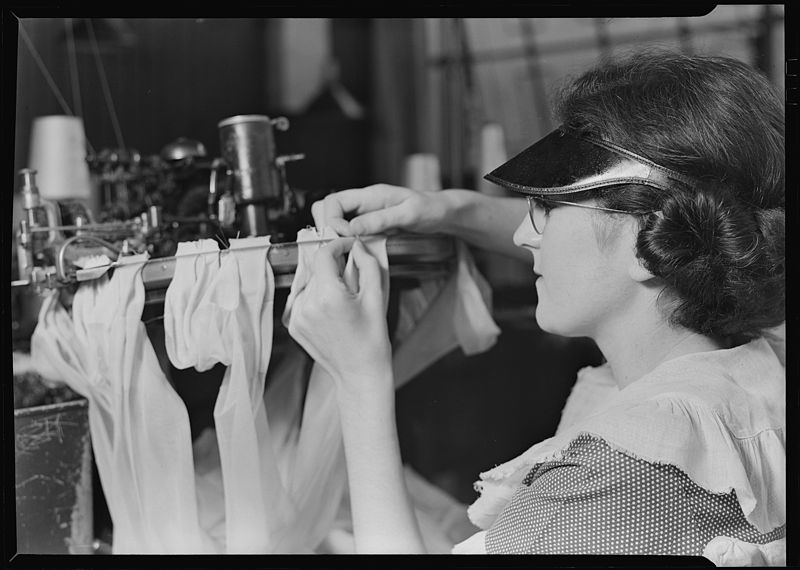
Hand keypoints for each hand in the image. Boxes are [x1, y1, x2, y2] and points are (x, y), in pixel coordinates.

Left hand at [287, 237, 391, 393]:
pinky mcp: (293, 326)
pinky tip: (332, 313)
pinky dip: (316, 299)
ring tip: (343, 302)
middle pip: (318, 270)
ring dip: (325, 284)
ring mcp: (297, 317)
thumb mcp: (376, 298)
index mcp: (328, 296)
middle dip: (335, 269)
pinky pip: (303, 300)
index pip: (323, 254)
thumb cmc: (371, 341)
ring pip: (310, 284)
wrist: (359, 373)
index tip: (349, 247)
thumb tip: (357, 247)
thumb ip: (368, 265)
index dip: (338, 246)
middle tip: (353, 282)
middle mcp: (307, 305)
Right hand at [311, 183, 447, 236]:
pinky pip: (348, 231)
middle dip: (328, 227)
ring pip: (335, 220)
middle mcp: (363, 202)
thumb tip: (352, 228)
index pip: (333, 201)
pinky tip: (356, 250)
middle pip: (327, 208)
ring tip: (348, 249)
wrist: (442, 213)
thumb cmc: (430, 209)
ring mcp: (365, 213)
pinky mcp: (369, 225)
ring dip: (335, 235)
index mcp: (370, 194)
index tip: (347, 236)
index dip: (332, 220)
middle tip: (342, 245)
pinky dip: (346, 241)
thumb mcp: (408, 215)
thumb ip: (380, 220)